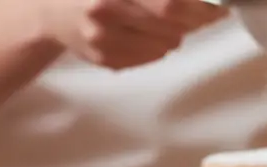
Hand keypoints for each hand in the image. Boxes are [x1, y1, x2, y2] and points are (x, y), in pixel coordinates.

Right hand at [38, 0, 226, 69]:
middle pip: (170, 26)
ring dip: (176, 34)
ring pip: (163, 46)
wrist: (49, 8)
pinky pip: (147, 58)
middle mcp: (104, 12)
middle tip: (205, 15)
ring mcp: (102, 41)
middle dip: (195, 21)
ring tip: (168, 21)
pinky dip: (158, 46)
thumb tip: (196, 0)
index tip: (217, 8)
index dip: (200, 8)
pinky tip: (147, 33)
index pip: (170, 3)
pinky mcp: (102, 59)